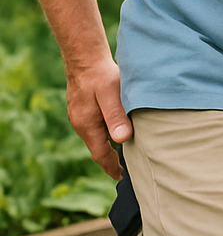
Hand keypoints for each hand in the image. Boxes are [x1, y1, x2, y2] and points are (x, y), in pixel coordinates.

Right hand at [65, 55, 131, 180]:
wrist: (84, 57)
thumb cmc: (100, 75)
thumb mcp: (111, 94)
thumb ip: (116, 117)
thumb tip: (122, 140)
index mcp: (87, 125)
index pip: (100, 155)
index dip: (112, 168)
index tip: (123, 178)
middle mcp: (81, 124)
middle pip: (97, 149)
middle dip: (111, 162)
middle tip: (128, 172)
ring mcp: (80, 117)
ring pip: (96, 139)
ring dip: (109, 149)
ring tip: (126, 156)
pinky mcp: (83, 109)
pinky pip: (95, 129)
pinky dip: (105, 136)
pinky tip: (118, 134)